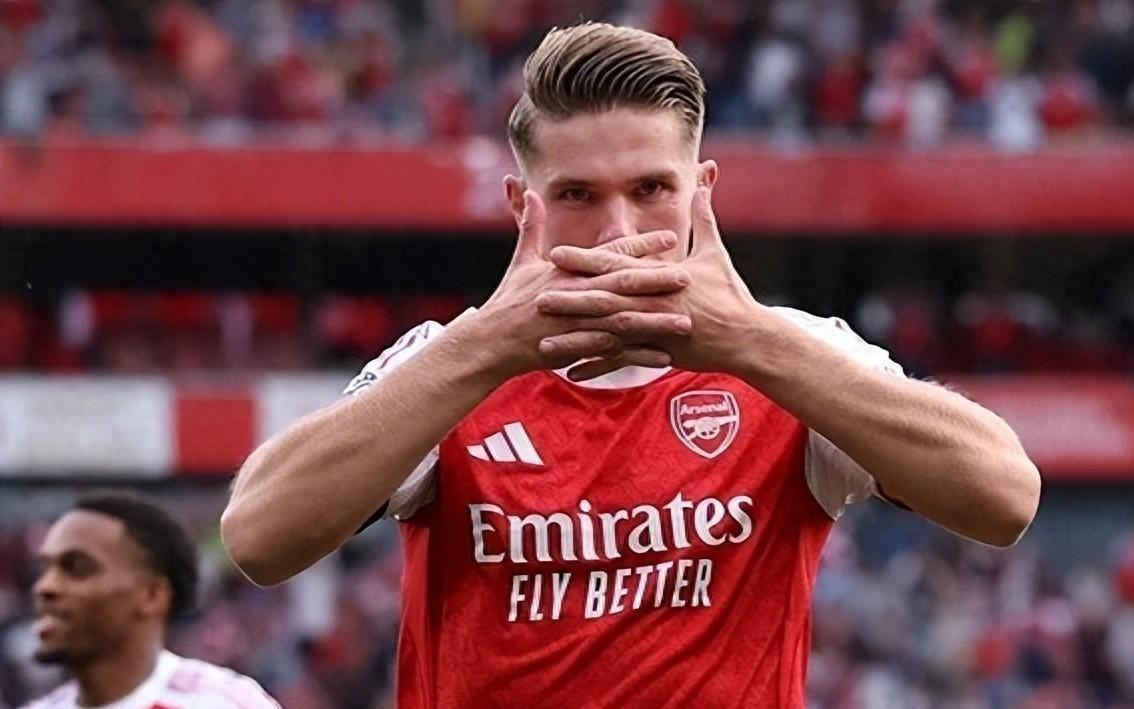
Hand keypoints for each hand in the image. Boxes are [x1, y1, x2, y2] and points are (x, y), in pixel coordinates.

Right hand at [465, 190, 694, 378]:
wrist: (491, 341)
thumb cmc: (508, 302)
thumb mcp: (521, 261)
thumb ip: (530, 227)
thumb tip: (529, 192)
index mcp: (566, 271)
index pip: (609, 254)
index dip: (640, 246)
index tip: (669, 238)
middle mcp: (574, 294)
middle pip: (622, 285)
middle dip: (656, 280)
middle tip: (687, 277)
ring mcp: (576, 323)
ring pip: (623, 321)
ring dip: (655, 322)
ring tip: (684, 321)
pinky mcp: (575, 348)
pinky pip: (612, 353)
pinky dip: (637, 355)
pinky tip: (663, 357)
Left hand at [539, 187, 763, 380]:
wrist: (747, 337)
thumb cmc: (731, 295)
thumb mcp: (716, 253)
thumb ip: (704, 218)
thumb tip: (704, 181)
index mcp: (662, 277)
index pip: (617, 266)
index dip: (585, 260)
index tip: (556, 254)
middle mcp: (654, 304)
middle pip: (605, 302)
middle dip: (570, 300)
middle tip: (537, 299)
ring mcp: (655, 332)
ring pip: (608, 336)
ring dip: (576, 340)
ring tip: (545, 343)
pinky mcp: (659, 354)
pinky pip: (622, 363)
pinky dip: (597, 367)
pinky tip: (572, 372)